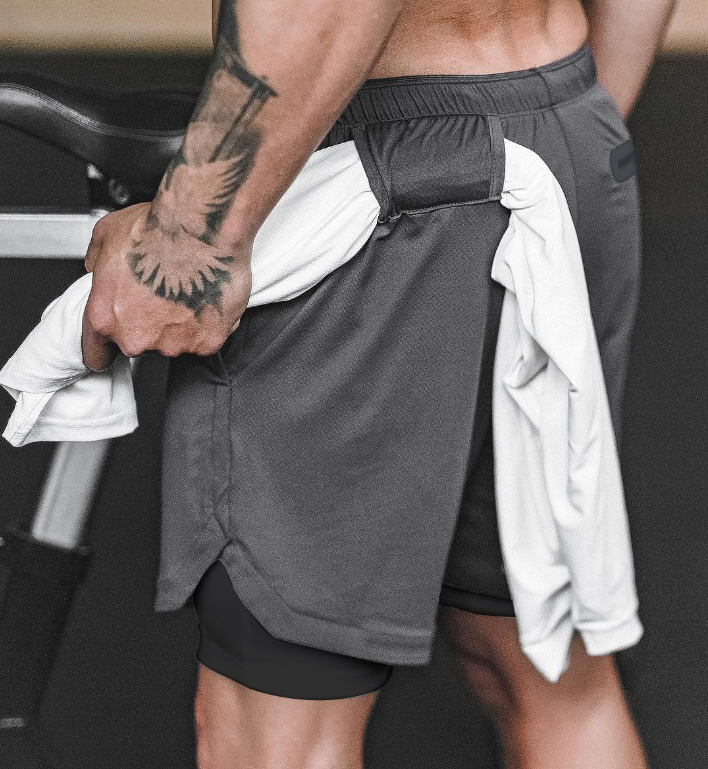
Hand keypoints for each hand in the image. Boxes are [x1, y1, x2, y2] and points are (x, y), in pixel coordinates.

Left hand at [82, 202, 251, 370]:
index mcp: (105, 317)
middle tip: (161, 295)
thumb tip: (97, 266)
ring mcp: (174, 343)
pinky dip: (207, 323)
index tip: (111, 347)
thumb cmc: (157, 229)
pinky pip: (206, 338)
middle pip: (140, 344)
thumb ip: (96, 262)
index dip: (104, 349)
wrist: (201, 229)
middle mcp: (138, 337)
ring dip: (180, 324)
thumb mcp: (106, 235)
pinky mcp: (207, 342)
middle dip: (149, 325)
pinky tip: (206, 297)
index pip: (96, 355)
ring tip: (186, 291)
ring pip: (175, 342)